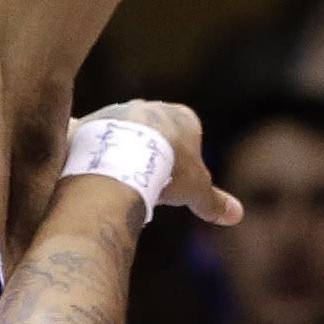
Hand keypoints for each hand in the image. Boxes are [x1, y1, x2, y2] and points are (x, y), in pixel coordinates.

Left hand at [76, 99, 243, 223]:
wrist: (123, 158)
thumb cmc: (168, 169)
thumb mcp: (197, 190)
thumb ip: (214, 202)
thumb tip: (236, 215)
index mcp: (182, 117)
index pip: (189, 133)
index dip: (185, 158)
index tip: (178, 179)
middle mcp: (149, 107)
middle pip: (154, 131)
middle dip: (152, 153)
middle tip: (149, 182)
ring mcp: (117, 112)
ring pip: (122, 133)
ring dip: (121, 153)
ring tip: (119, 182)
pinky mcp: (90, 123)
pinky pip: (89, 137)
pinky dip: (88, 152)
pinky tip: (87, 170)